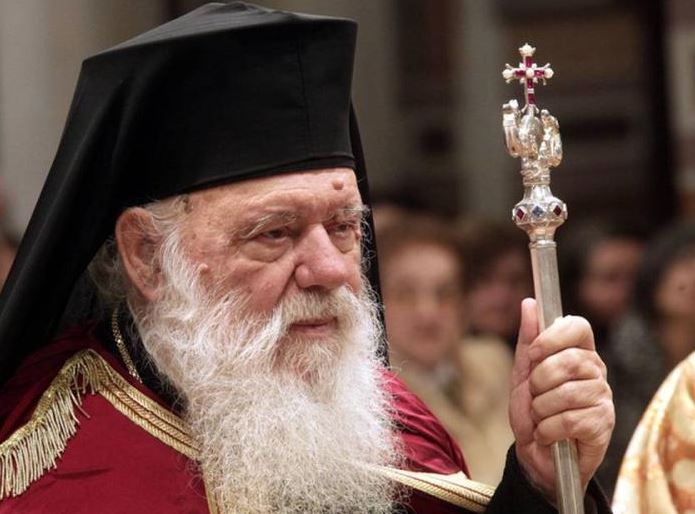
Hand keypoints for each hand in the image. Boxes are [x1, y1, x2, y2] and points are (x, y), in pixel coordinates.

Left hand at [509, 298, 613, 500]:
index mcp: (578, 353)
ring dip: (541, 409)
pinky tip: (548, 434)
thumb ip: (528, 340)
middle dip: (539, 381)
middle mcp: (596, 372)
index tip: (534, 352)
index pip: (579, 326)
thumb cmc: (532, 412)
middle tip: (535, 396)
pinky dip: (548, 429)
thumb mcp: (522, 374)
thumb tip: (529, 303)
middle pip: (569, 360)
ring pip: (566, 393)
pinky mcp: (603, 425)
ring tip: (541, 418)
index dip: (554, 336)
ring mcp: (603, 398)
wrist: (536, 456)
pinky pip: (570, 420)